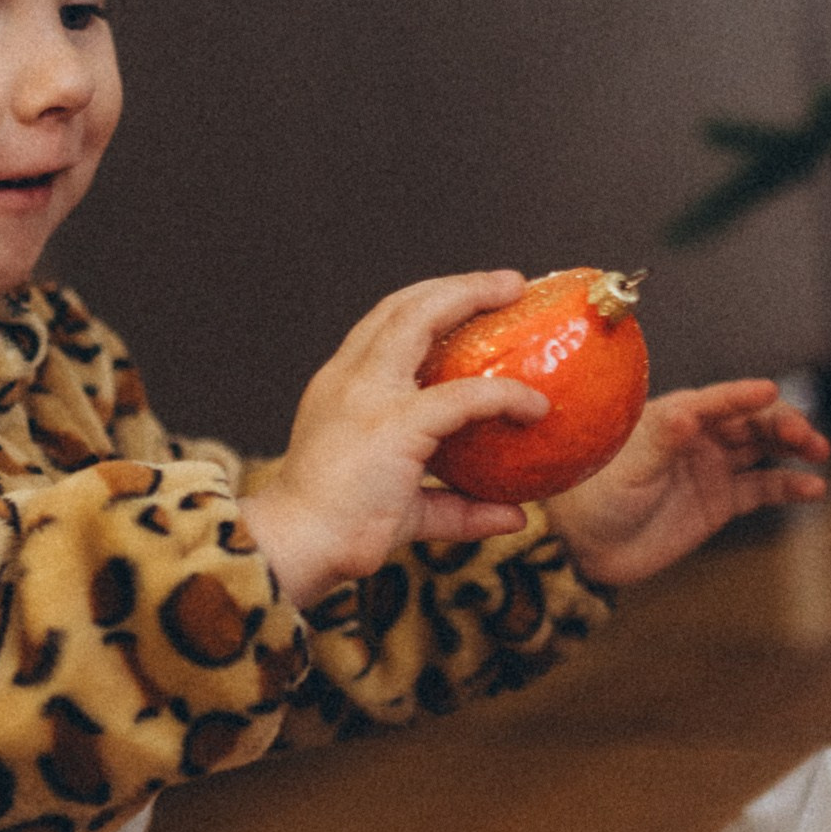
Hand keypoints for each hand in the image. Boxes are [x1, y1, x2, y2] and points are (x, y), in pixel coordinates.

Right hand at [241, 271, 551, 609]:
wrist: (296, 548)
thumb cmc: (339, 531)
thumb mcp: (406, 510)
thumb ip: (457, 506)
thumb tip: (515, 515)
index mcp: (341, 387)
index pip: (383, 324)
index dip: (429, 302)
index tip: (469, 300)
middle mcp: (350, 378)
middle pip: (401, 305)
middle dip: (456, 285)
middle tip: (507, 283)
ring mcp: (369, 395)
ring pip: (420, 317)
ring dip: (469, 295)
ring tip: (513, 290)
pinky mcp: (394, 423)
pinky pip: (462, 396)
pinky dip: (504, 394)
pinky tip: (534, 405)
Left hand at [548, 380, 828, 589]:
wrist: (588, 548)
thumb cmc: (597, 497)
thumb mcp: (628, 468)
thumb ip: (661, 441)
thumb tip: (689, 413)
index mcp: (674, 416)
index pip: (717, 400)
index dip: (744, 395)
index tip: (770, 390)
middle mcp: (699, 435)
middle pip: (751, 419)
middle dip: (781, 421)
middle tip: (804, 436)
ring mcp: (713, 466)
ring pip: (763, 447)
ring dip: (794, 445)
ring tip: (818, 451)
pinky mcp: (722, 500)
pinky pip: (763, 487)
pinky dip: (789, 485)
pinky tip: (812, 488)